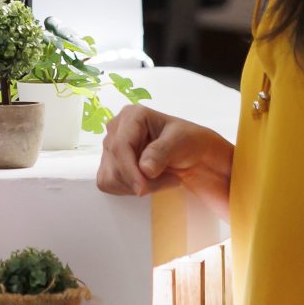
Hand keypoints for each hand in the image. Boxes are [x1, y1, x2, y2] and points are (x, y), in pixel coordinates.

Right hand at [95, 104, 233, 214]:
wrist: (194, 155)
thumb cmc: (189, 142)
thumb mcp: (181, 141)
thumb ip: (161, 152)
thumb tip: (144, 169)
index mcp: (132, 115)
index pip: (120, 146)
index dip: (129, 170)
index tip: (143, 189)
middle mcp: (116, 128)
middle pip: (115, 164)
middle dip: (140, 180)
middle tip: (169, 180)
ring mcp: (111, 146)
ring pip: (110, 177)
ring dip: (137, 185)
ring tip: (162, 179)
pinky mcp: (110, 163)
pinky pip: (109, 184)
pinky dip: (129, 189)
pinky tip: (148, 181)